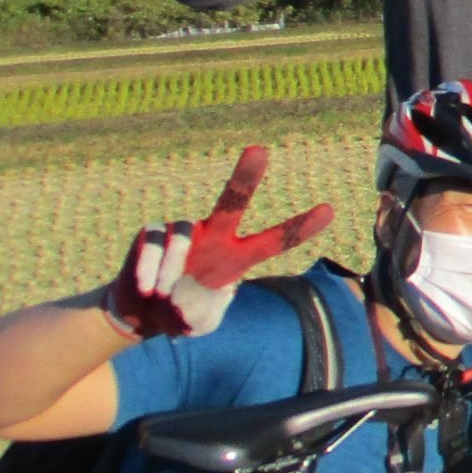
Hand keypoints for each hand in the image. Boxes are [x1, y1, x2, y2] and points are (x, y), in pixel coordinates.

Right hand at [102, 147, 335, 339]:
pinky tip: (146, 287)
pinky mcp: (154, 232)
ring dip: (170, 272)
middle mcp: (215, 236)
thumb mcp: (199, 322)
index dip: (300, 228)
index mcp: (237, 258)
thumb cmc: (180, 313)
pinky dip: (149, 270)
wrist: (142, 311)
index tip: (329, 211)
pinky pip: (153, 246)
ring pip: (182, 237)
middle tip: (259, 150)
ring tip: (161, 293)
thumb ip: (198, 312)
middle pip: (232, 202)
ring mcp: (184, 231)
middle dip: (244, 177)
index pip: (274, 242)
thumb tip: (181, 293)